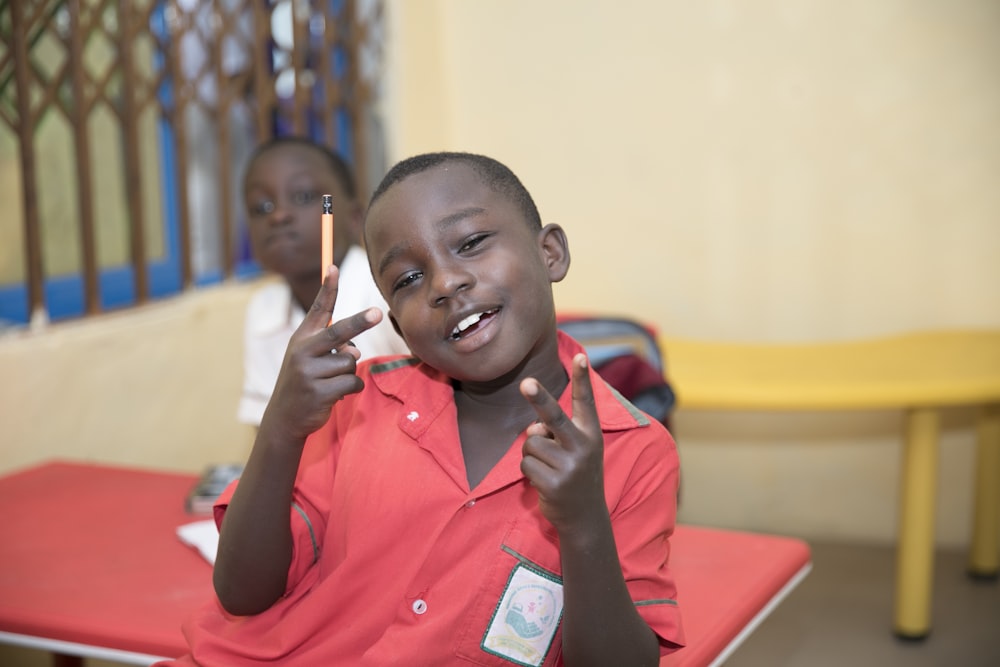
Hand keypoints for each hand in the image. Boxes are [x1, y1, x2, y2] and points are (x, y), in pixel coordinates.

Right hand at [261, 266, 381, 441]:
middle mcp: (303, 351)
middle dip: (359, 323)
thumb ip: (334, 348)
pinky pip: (352, 383)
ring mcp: (309, 373)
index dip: (328, 289)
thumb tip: (355, 349)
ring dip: (348, 372)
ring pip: (350, 362)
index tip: (334, 267)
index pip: (317, 309)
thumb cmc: (304, 379)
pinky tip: (334, 394)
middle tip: (378, 313)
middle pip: (338, 332)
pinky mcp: (319, 393)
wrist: (285, 417)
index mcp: (302, 338)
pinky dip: (350, 388)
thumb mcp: (310, 358)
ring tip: (330, 381)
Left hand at [519, 354, 606, 532]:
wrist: (585, 517)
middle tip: (527, 382)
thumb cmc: (575, 473)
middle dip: (540, 399)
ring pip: (530, 443)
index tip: (580, 356)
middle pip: (555, 418)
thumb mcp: (574, 450)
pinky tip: (544, 482)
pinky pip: (525, 464)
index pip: (586, 401)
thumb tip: (532, 429)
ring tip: (548, 468)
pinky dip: (529, 472)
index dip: (582, 378)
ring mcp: (569, 467)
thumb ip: (555, 433)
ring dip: (532, 454)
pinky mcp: (554, 484)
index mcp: (591, 434)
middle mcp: (583, 447)